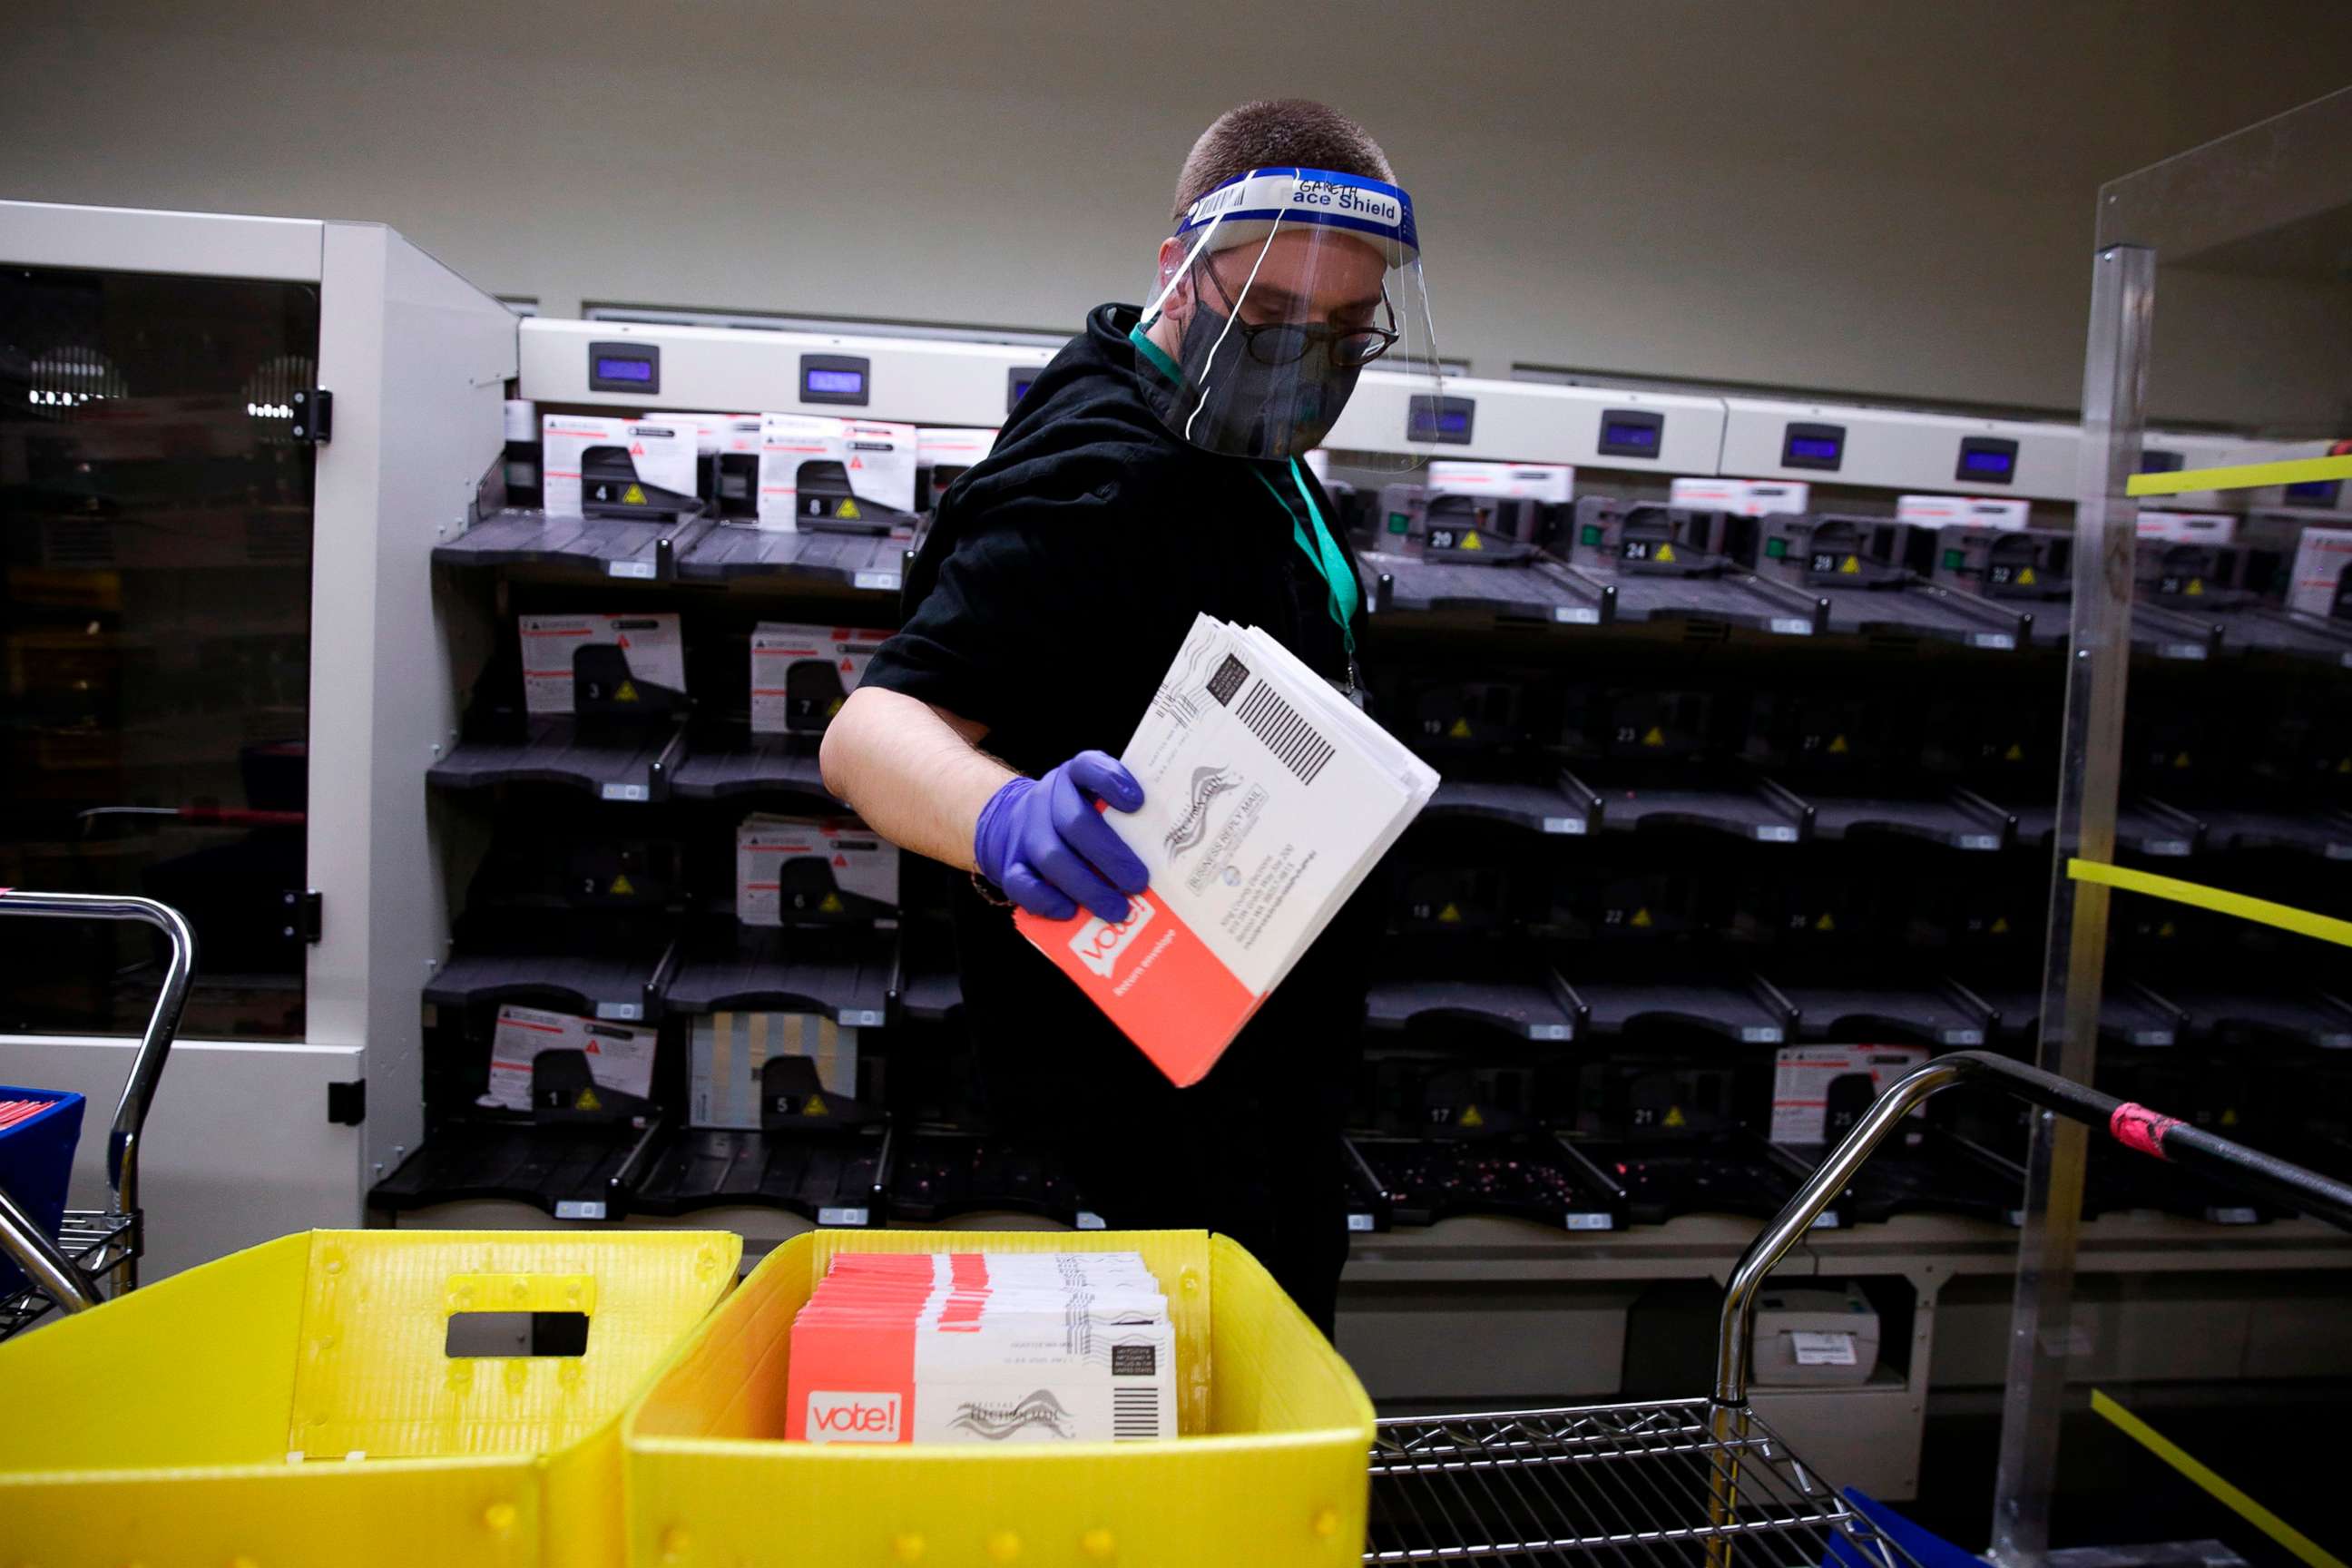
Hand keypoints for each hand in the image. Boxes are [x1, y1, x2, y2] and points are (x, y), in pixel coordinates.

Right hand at [973, 750, 1147, 921]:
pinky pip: (1022, 884)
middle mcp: (1047, 799)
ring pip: (1052, 858)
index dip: (1111, 781)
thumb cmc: (1075, 813)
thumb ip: (1124, 814)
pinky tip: (1072, 912)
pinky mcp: (1010, 864)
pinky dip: (1047, 901)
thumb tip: (1169, 848)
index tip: (1138, 803)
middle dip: (1110, 855)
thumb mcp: (1095, 799)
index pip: (1088, 767)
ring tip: (1118, 910)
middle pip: (1075, 822)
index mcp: (1073, 777)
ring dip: (1088, 887)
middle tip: (1139, 882)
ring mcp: (1026, 832)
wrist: (1015, 821)